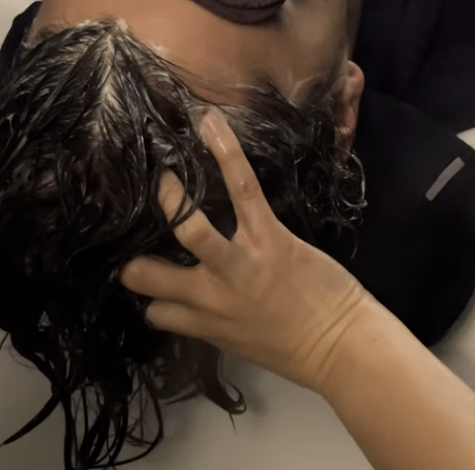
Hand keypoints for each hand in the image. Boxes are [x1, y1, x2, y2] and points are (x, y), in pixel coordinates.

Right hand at [122, 112, 368, 394]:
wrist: (341, 347)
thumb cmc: (294, 348)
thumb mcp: (238, 344)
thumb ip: (206, 322)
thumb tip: (179, 305)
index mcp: (203, 323)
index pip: (153, 311)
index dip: (146, 296)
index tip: (140, 276)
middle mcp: (209, 295)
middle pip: (146, 274)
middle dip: (133, 256)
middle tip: (134, 225)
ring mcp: (237, 263)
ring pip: (187, 226)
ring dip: (170, 196)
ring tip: (164, 172)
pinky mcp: (267, 235)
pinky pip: (241, 188)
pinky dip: (225, 153)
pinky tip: (211, 126)